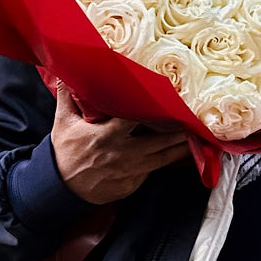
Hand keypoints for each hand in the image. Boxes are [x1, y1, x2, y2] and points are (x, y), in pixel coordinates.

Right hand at [50, 84, 192, 204]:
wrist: (62, 189)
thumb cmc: (64, 153)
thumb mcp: (63, 122)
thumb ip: (67, 95)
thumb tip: (64, 70)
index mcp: (107, 136)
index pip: (136, 121)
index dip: (155, 112)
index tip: (170, 103)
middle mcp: (122, 154)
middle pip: (159, 141)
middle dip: (179, 131)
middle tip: (195, 120)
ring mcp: (130, 172)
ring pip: (162, 158)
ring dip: (180, 148)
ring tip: (197, 137)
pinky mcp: (132, 185)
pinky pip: (153, 171)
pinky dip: (166, 162)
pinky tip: (179, 154)